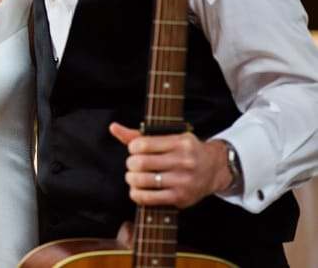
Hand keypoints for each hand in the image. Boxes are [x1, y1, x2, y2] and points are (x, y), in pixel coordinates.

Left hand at [109, 122, 232, 208]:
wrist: (213, 169)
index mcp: (180, 142)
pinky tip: (137, 190)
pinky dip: (137, 194)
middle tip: (133, 165)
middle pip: (140, 163)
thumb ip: (139, 134)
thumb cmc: (185, 151)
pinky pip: (149, 198)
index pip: (143, 144)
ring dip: (131, 179)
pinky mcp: (181, 197)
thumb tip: (114, 128)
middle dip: (130, 164)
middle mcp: (183, 161)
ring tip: (134, 177)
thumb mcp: (168, 137)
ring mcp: (183, 180)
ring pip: (142, 180)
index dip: (132, 148)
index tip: (134, 150)